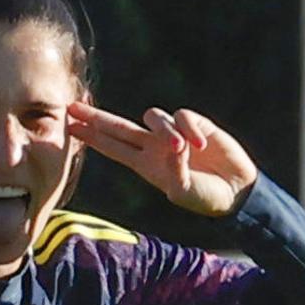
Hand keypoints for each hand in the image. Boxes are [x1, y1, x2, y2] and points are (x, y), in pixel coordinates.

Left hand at [66, 102, 257, 216]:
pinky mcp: (194, 123)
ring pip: (153, 116)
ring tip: (183, 149)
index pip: (112, 147)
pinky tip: (202, 146)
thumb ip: (174, 170)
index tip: (70, 127)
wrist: (235, 191)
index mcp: (145, 165)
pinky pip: (182, 116)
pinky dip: (190, 129)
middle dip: (96, 117)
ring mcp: (173, 133)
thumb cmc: (206, 198)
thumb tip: (172, 145)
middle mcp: (154, 146)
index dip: (92, 137)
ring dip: (165, 131)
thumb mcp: (184, 191)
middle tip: (71, 107)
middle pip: (118, 126)